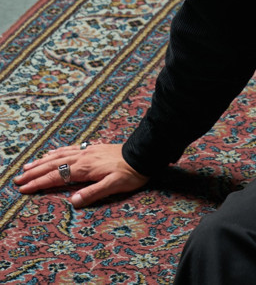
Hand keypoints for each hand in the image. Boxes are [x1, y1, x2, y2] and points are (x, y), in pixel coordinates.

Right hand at [14, 143, 148, 207]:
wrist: (144, 153)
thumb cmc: (131, 172)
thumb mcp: (113, 186)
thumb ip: (92, 193)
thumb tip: (72, 202)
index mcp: (85, 168)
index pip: (56, 176)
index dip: (38, 183)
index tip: (23, 188)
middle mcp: (83, 157)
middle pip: (53, 165)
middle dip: (34, 172)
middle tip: (17, 179)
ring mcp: (88, 151)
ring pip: (60, 155)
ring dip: (43, 161)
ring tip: (28, 166)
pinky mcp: (94, 148)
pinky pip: (70, 148)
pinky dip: (57, 151)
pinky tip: (53, 153)